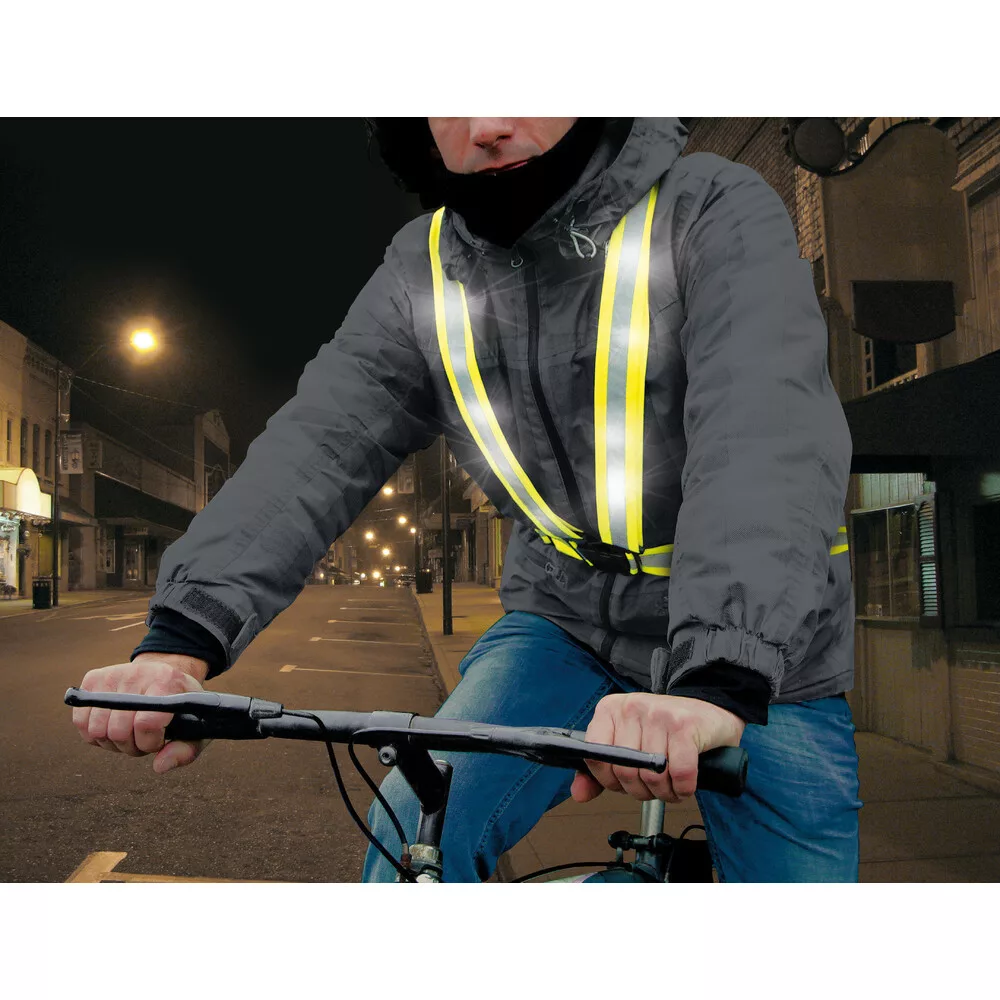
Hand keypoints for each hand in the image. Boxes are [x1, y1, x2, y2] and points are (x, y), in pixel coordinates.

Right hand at [72, 653, 210, 773]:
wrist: (166, 676)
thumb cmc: (182, 708)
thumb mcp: (196, 728)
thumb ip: (185, 751)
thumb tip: (159, 766)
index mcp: (168, 682)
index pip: (146, 723)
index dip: (149, 743)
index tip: (159, 741)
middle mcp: (138, 674)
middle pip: (118, 731)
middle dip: (131, 746)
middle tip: (143, 738)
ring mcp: (112, 675)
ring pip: (96, 730)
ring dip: (112, 742)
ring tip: (130, 732)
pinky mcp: (93, 679)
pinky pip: (80, 722)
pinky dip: (94, 734)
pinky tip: (113, 726)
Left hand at [570, 693, 744, 803]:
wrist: (708, 714)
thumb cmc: (665, 732)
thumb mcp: (628, 744)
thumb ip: (601, 769)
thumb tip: (578, 794)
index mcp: (610, 709)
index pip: (595, 755)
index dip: (610, 780)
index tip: (625, 784)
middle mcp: (631, 707)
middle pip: (625, 770)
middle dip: (641, 792)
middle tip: (654, 789)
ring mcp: (658, 714)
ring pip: (652, 775)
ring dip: (665, 793)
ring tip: (671, 788)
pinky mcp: (685, 725)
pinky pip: (679, 773)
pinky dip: (683, 788)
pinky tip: (685, 785)